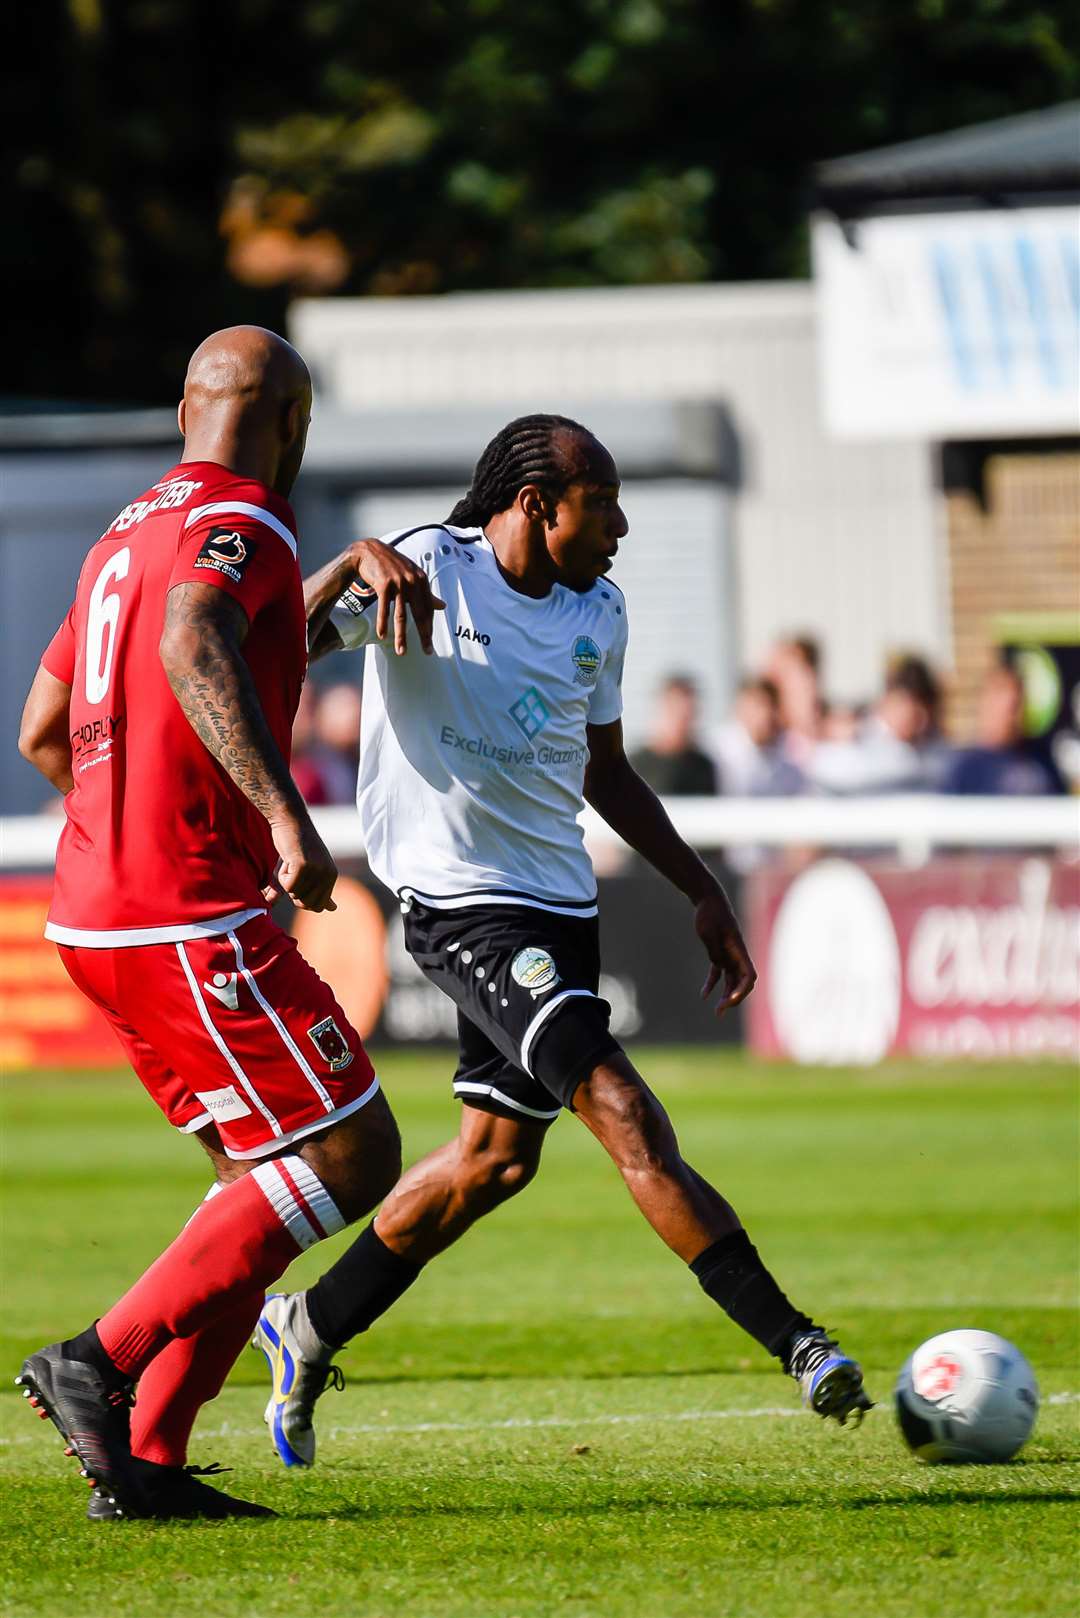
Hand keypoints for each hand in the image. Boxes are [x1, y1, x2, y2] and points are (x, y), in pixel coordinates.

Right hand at [269, 816, 337, 912]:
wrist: (291, 820)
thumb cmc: (298, 845)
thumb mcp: (311, 869)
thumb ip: (320, 890)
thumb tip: (332, 909)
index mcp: (332, 876)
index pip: (318, 906)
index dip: (302, 899)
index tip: (299, 880)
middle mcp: (328, 874)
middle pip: (306, 904)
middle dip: (294, 892)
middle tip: (294, 870)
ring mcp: (316, 870)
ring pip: (295, 894)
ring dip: (286, 881)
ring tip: (291, 861)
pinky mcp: (303, 866)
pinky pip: (288, 886)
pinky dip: (281, 876)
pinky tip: (287, 860)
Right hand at [349, 539, 445, 655]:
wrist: (369, 551)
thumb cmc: (392, 565)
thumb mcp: (412, 576)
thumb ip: (426, 593)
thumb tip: (443, 606)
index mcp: (421, 580)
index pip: (428, 609)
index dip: (429, 627)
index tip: (429, 642)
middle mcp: (412, 581)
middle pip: (419, 614)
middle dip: (424, 635)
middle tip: (427, 651)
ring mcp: (398, 583)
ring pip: (401, 615)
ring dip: (401, 636)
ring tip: (401, 651)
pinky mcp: (384, 584)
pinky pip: (384, 609)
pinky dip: (382, 623)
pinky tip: (382, 635)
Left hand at [694, 891, 756, 1017]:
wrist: (708, 901)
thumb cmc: (710, 914)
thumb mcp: (709, 933)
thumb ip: (715, 951)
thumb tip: (719, 965)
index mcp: (739, 950)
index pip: (749, 975)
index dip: (742, 990)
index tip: (729, 999)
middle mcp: (737, 955)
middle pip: (742, 982)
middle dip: (734, 998)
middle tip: (720, 1011)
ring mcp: (729, 955)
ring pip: (732, 981)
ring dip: (726, 996)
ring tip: (717, 1011)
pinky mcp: (719, 954)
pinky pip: (718, 973)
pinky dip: (713, 984)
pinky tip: (704, 995)